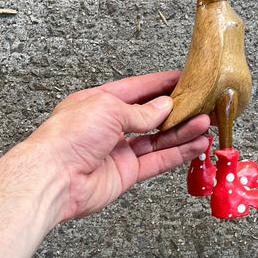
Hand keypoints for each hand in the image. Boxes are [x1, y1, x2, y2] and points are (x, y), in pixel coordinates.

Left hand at [25, 70, 209, 221]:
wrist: (53, 178)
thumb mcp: (108, 109)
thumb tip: (164, 107)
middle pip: (151, 115)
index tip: (184, 79)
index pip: (137, 89)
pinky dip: (178, 153)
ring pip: (158, 139)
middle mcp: (109, 126)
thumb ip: (141, 111)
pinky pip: (158, 161)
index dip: (161, 84)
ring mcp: (118, 150)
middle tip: (200, 105)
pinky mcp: (126, 173)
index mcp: (100, 102)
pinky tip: (195, 146)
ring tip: (204, 124)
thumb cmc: (67, 137)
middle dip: (177, 110)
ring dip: (183, 131)